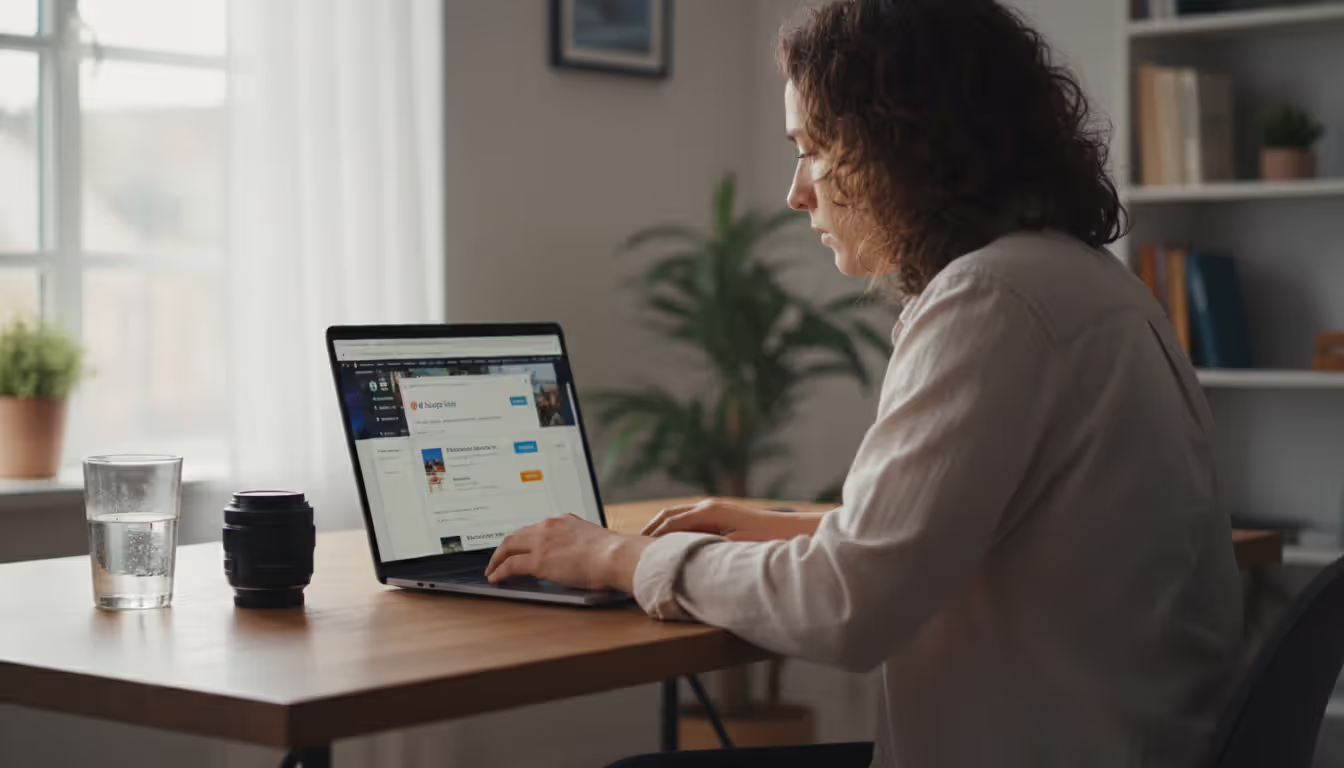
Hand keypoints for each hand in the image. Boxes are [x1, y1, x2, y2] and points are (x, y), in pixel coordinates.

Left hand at [485, 514, 651, 592]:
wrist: (616, 555)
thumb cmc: (614, 552)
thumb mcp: (592, 539)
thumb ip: (578, 543)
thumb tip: (574, 555)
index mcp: (563, 520)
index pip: (534, 528)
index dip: (522, 539)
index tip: (517, 547)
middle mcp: (549, 526)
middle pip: (516, 535)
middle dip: (504, 548)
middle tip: (497, 559)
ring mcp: (542, 542)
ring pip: (508, 547)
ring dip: (497, 559)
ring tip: (492, 570)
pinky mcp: (538, 560)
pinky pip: (510, 565)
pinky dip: (499, 571)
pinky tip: (496, 578)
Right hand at [640, 498, 824, 540]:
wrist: (793, 531)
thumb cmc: (766, 540)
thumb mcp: (733, 547)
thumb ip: (706, 550)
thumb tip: (681, 557)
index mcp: (707, 512)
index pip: (668, 526)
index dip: (650, 540)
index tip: (634, 555)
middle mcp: (707, 507)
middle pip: (667, 517)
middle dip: (647, 531)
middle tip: (627, 549)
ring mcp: (713, 510)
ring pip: (676, 519)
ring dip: (660, 531)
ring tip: (642, 549)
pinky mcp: (719, 517)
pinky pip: (688, 523)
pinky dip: (673, 533)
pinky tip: (670, 548)